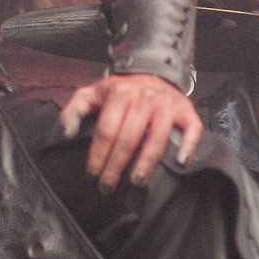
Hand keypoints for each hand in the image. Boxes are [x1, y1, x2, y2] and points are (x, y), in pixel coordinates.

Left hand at [57, 72, 203, 192]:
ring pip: (157, 138)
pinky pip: (191, 129)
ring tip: (137, 181)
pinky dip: (187, 146)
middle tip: (108, 186)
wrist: (153, 72)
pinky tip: (179, 162)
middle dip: (116, 165)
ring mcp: (167, 105)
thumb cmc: (121, 91)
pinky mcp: (186, 111)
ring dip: (146, 163)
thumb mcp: (92, 93)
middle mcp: (145, 99)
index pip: (106, 130)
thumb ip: (73, 111)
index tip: (92, 175)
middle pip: (128, 138)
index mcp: (120, 94)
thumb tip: (66, 134)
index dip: (98, 155)